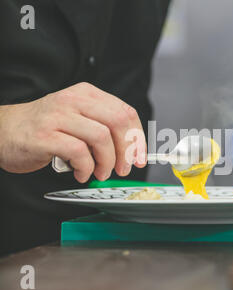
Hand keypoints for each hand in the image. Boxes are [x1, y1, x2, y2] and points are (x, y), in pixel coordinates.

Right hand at [0, 82, 146, 182]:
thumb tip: (132, 151)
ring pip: (101, 137)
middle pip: (118, 122)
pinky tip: (82, 173)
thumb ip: (103, 129)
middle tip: (123, 169)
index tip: (140, 158)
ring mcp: (59, 116)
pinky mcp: (45, 134)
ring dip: (106, 162)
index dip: (138, 138)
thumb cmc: (46, 129)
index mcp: (87, 94)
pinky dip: (86, 168)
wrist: (4, 130)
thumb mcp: (79, 120)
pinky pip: (79, 152)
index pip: (126, 112)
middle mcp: (74, 100)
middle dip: (127, 151)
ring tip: (99, 173)